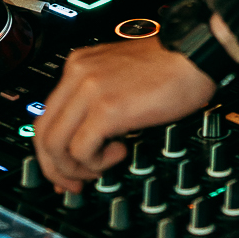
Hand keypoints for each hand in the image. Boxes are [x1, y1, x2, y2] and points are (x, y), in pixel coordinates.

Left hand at [34, 38, 216, 191]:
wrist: (195, 54)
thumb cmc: (169, 67)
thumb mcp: (119, 76)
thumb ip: (96, 99)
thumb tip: (82, 140)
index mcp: (79, 65)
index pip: (45, 116)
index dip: (50, 152)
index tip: (63, 171)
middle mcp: (77, 74)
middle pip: (43, 133)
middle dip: (55, 168)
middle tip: (75, 183)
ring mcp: (90, 89)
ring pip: (56, 145)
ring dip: (76, 168)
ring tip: (102, 166)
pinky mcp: (106, 108)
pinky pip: (81, 150)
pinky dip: (96, 163)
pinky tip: (120, 151)